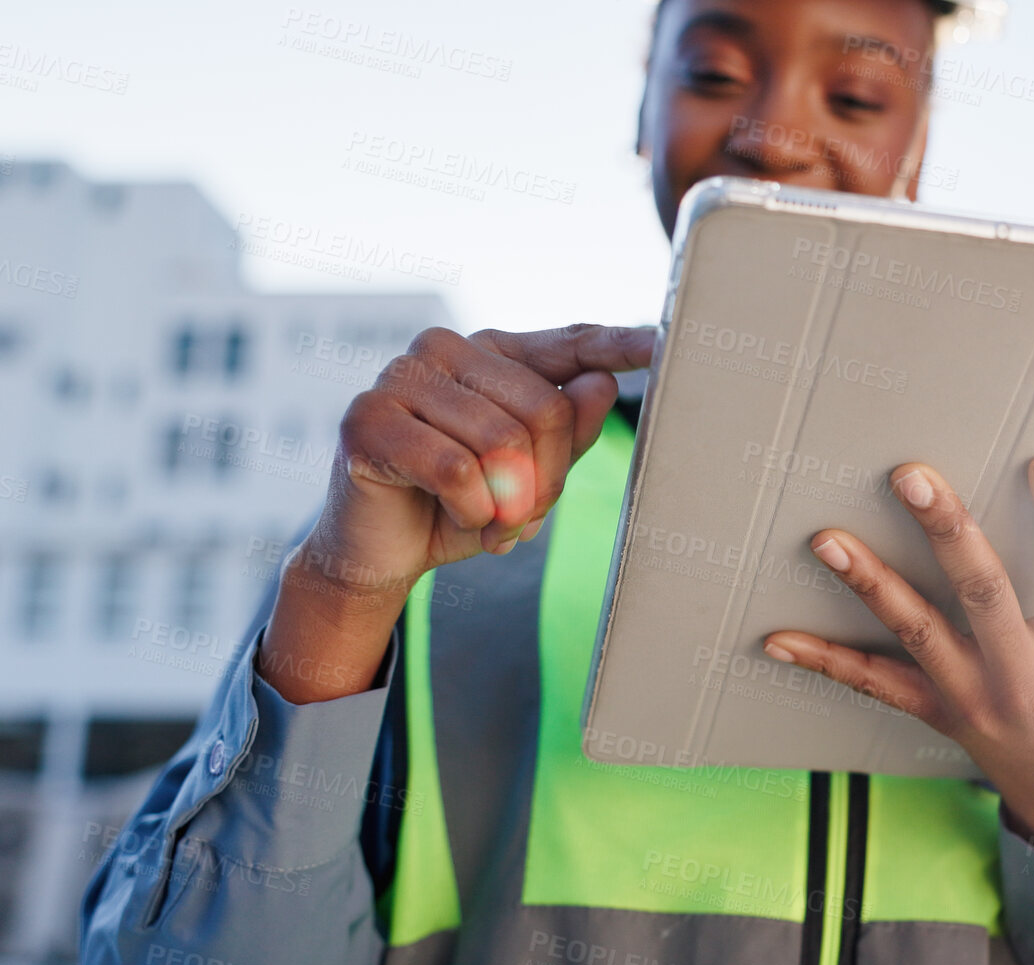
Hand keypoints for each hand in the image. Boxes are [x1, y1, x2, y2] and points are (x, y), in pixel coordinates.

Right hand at [260, 324, 655, 702]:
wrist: (379, 552)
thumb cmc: (460, 505)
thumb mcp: (532, 476)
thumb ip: (569, 432)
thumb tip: (601, 383)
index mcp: (492, 353)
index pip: (570, 341)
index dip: (620, 344)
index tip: (666, 343)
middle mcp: (444, 349)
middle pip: (546, 409)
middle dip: (547, 481)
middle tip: (524, 517)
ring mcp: (401, 376)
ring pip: (504, 442)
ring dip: (509, 505)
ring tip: (491, 523)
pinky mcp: (367, 419)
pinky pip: (457, 470)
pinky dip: (472, 512)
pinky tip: (458, 519)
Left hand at [763, 458, 1033, 876]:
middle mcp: (1024, 677)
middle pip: (984, 596)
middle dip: (948, 532)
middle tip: (912, 477)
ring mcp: (974, 698)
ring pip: (917, 636)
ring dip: (870, 585)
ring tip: (826, 540)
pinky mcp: (937, 713)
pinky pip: (875, 686)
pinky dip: (825, 662)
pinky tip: (776, 639)